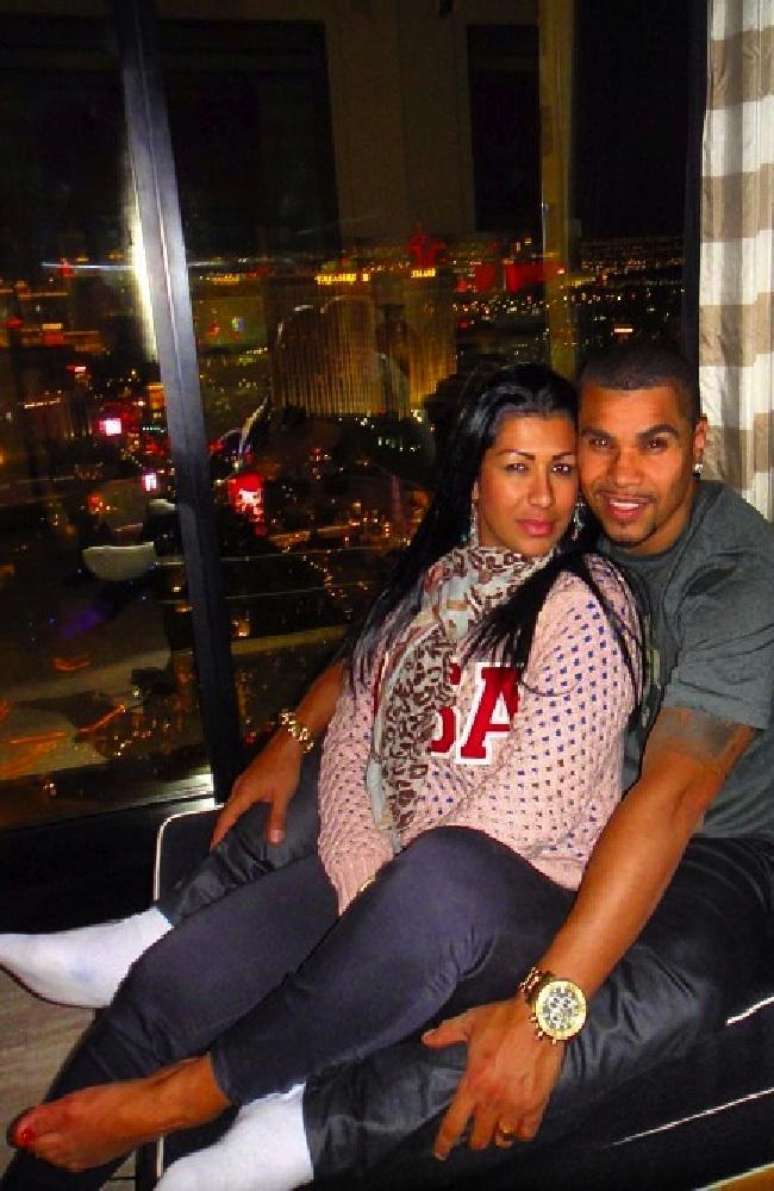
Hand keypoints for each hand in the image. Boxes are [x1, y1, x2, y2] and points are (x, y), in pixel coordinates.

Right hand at [210, 729, 303, 847]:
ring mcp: (243, 781)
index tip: (212, 848)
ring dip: (229, 820)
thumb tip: (273, 841)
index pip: (226, 818)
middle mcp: (239, 787)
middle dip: (222, 829)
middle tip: (219, 847)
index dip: (219, 834)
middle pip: (226, 812)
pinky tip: (244, 816)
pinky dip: (237, 810)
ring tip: (229, 835)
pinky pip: (238, 798)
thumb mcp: (282, 796)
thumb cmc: (284, 769)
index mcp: (243, 793)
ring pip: (232, 804)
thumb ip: (276, 818)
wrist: (287, 743)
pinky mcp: (249, 778)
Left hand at [422, 996, 564, 1158]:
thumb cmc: (502, 1019)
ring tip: (496, 1130)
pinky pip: (526, 1132)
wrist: (539, 1017)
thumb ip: (446, 1034)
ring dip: (497, 1136)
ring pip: (502, 1138)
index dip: (445, 1142)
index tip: (440, 1153)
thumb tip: (426, 1039)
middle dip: (474, 1139)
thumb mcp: (470, 1022)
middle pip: (479, 1138)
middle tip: (474, 1133)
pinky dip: (520, 1133)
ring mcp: (516, 1105)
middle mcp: (493, 1100)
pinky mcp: (537, 1104)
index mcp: (473, 1083)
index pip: (454, 1123)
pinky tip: (517, 1127)